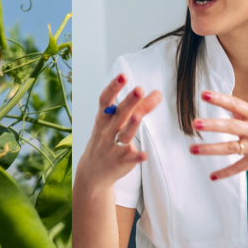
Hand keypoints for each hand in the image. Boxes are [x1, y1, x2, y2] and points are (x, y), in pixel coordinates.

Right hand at [76, 74, 161, 189]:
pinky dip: (136, 157)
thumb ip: (131, 108)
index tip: (123, 76)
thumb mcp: (111, 122)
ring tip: (139, 115)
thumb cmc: (105, 140)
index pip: (105, 100)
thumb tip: (154, 93)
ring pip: (123, 135)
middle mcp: (107, 132)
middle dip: (129, 102)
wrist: (93, 171)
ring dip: (131, 125)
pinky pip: (129, 159)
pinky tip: (144, 155)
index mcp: (103, 119)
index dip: (113, 87)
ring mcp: (113, 147)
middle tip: (140, 89)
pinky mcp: (121, 162)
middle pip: (119, 115)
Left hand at [189, 92, 247, 180]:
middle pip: (230, 126)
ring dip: (210, 149)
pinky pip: (238, 168)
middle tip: (195, 123)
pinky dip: (225, 173)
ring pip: (229, 148)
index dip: (220, 99)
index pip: (236, 104)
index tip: (204, 94)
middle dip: (212, 125)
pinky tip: (213, 176)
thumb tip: (233, 113)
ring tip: (193, 149)